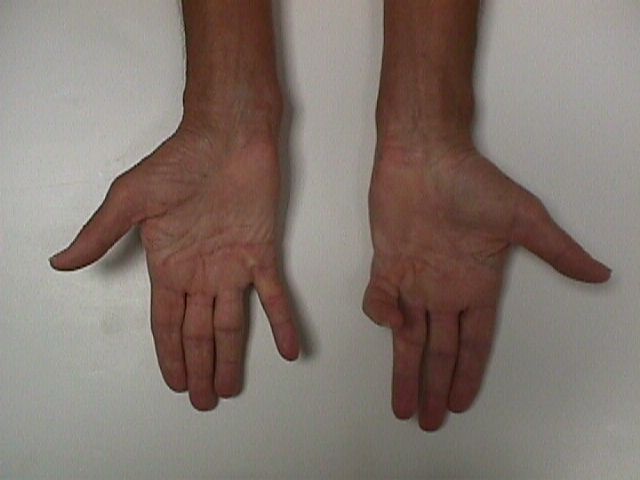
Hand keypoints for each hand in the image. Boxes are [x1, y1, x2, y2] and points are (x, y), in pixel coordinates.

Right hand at [50, 125, 299, 409]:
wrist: (226, 135)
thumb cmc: (178, 162)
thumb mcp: (130, 199)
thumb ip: (102, 234)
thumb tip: (61, 263)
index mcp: (169, 265)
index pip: (168, 322)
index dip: (170, 353)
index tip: (175, 383)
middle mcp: (202, 273)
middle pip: (199, 331)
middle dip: (200, 366)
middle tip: (204, 400)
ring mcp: (233, 266)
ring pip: (232, 323)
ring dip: (230, 357)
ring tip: (229, 389)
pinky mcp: (263, 253)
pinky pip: (275, 295)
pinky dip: (282, 322)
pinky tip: (289, 351)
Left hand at [363, 141, 609, 430]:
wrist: (426, 154)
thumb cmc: (473, 183)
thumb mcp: (523, 219)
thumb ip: (556, 251)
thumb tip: (601, 274)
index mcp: (476, 286)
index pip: (472, 343)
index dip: (466, 375)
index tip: (460, 405)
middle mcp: (445, 290)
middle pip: (439, 350)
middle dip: (433, 386)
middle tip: (428, 422)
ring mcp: (414, 278)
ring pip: (407, 337)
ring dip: (404, 371)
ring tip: (403, 407)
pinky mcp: (387, 263)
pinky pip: (378, 299)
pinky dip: (380, 315)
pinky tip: (391, 327)